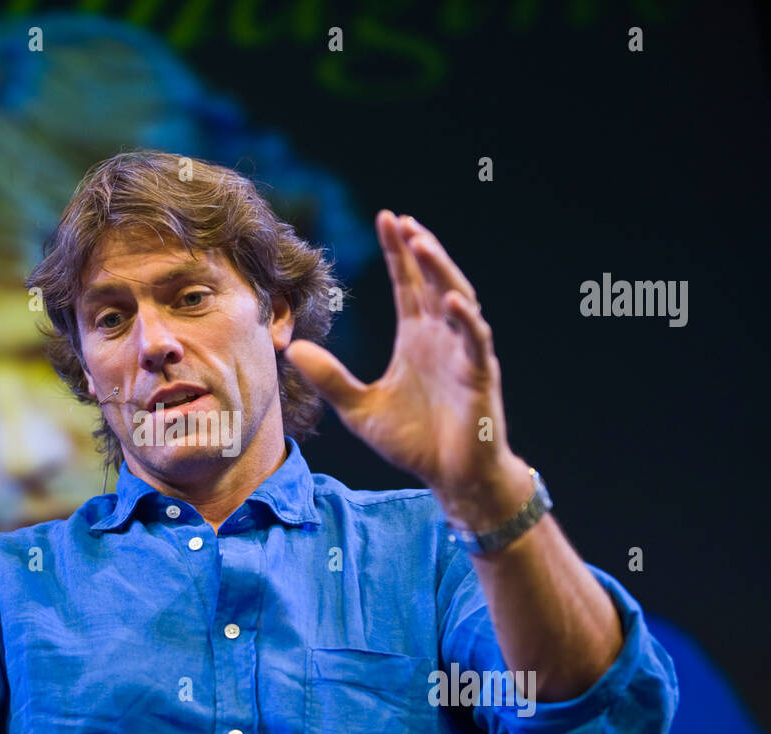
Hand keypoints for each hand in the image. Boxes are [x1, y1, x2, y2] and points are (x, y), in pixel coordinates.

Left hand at [286, 211, 527, 525]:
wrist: (451, 477)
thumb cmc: (414, 441)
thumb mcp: (359, 408)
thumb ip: (329, 379)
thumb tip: (291, 348)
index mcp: (416, 338)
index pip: (407, 285)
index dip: (398, 253)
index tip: (385, 218)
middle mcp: (441, 338)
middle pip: (432, 281)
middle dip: (418, 250)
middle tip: (400, 221)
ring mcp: (464, 353)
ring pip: (457, 299)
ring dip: (441, 270)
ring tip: (421, 243)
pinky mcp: (479, 376)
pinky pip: (475, 341)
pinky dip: (464, 320)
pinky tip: (448, 301)